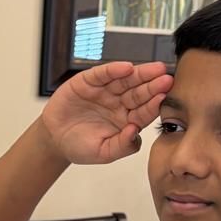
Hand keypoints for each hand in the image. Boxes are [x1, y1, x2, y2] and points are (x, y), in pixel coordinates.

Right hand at [40, 60, 173, 165]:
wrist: (54, 139)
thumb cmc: (80, 147)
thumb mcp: (103, 153)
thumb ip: (122, 145)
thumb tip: (135, 132)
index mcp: (127, 120)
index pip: (144, 111)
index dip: (153, 105)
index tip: (164, 99)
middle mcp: (120, 103)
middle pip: (139, 92)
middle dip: (153, 85)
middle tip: (166, 79)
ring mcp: (106, 91)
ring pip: (126, 80)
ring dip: (141, 73)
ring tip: (155, 69)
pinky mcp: (90, 81)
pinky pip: (103, 73)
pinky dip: (114, 70)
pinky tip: (126, 67)